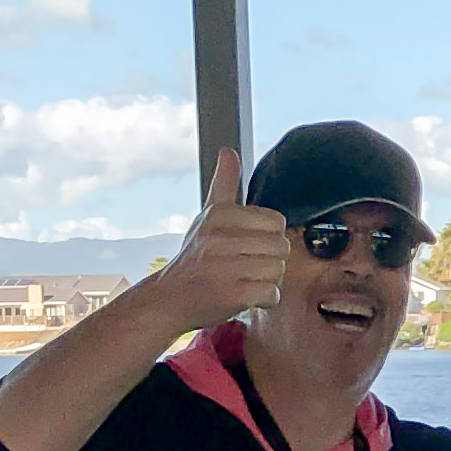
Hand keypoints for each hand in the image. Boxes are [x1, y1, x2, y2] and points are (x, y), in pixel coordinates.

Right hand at [145, 148, 287, 331]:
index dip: (266, 237)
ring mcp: (226, 266)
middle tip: (243, 267)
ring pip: (279, 270)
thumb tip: (228, 151)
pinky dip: (264, 300)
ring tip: (242, 280)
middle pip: (281, 247)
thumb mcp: (207, 217)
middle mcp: (221, 237)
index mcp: (219, 215)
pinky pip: (272, 293)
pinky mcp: (233, 293)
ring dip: (266, 281)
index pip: (276, 222)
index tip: (245, 246)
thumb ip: (224, 185)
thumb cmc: (196, 258)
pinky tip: (245, 297)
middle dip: (269, 260)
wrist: (169, 299)